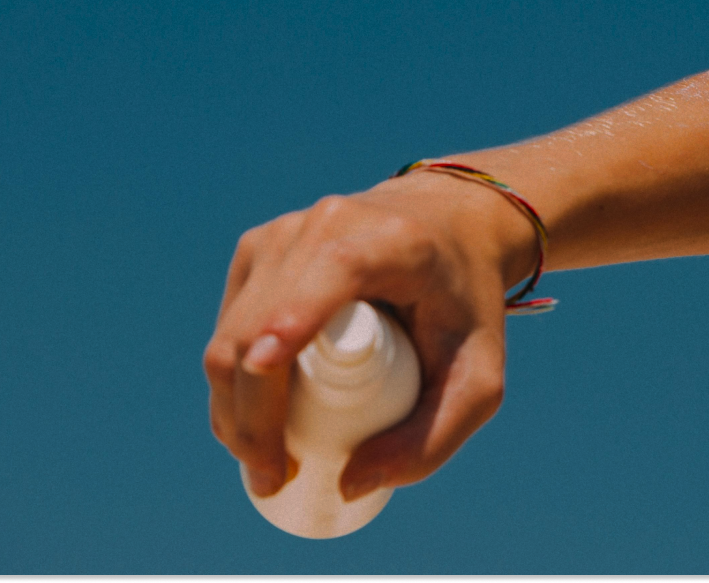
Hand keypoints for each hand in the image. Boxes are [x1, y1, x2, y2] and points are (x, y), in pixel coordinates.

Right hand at [204, 169, 530, 500]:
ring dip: (233, 407)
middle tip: (275, 478)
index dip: (293, 320)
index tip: (268, 367)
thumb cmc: (467, 308)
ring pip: (231, 332)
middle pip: (262, 327)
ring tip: (266, 461)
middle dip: (252, 416)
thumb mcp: (480, 379)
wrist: (448, 230)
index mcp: (392, 243)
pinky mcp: (256, 248)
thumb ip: (433, 439)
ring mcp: (282, 233)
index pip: (333, 273)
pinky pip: (228, 325)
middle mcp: (327, 225)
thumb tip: (348, 483)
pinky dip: (233, 379)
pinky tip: (255, 420)